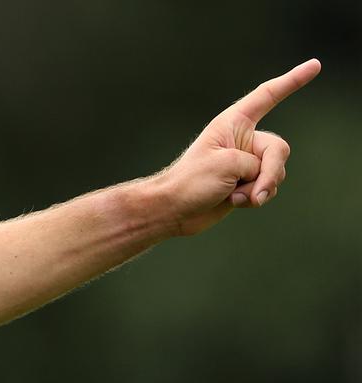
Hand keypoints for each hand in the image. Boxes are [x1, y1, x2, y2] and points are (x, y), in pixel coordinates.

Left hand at [157, 59, 320, 236]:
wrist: (173, 211)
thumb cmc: (190, 182)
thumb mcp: (225, 165)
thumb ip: (256, 166)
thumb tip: (265, 183)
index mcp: (233, 123)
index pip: (267, 96)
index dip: (292, 81)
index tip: (315, 65)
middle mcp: (243, 140)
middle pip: (279, 149)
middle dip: (270, 172)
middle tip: (254, 190)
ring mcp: (246, 163)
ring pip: (276, 172)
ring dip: (259, 188)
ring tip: (235, 196)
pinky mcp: (247, 183)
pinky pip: (268, 188)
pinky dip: (255, 198)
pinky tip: (234, 202)